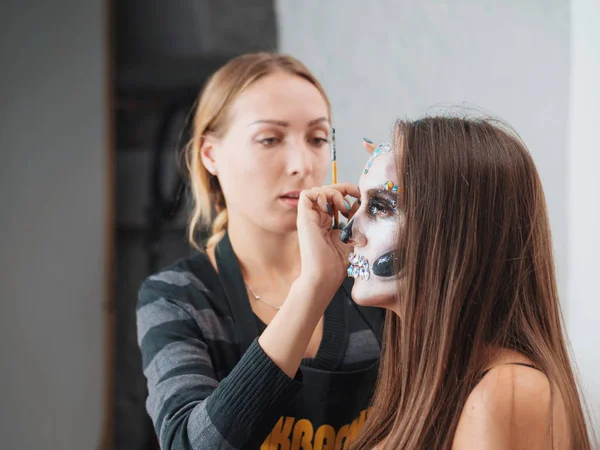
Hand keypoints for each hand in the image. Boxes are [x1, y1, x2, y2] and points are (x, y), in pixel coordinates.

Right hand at [296, 183, 359, 297]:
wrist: (324, 276)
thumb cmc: (337, 264)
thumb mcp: (352, 237)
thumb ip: (355, 220)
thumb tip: (360, 202)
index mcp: (327, 222)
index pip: (335, 198)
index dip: (347, 191)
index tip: (360, 194)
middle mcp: (317, 218)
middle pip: (326, 190)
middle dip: (342, 188)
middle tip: (355, 195)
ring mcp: (309, 217)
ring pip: (318, 190)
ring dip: (333, 192)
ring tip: (343, 207)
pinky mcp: (303, 218)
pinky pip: (307, 194)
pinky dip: (321, 194)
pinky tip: (331, 207)